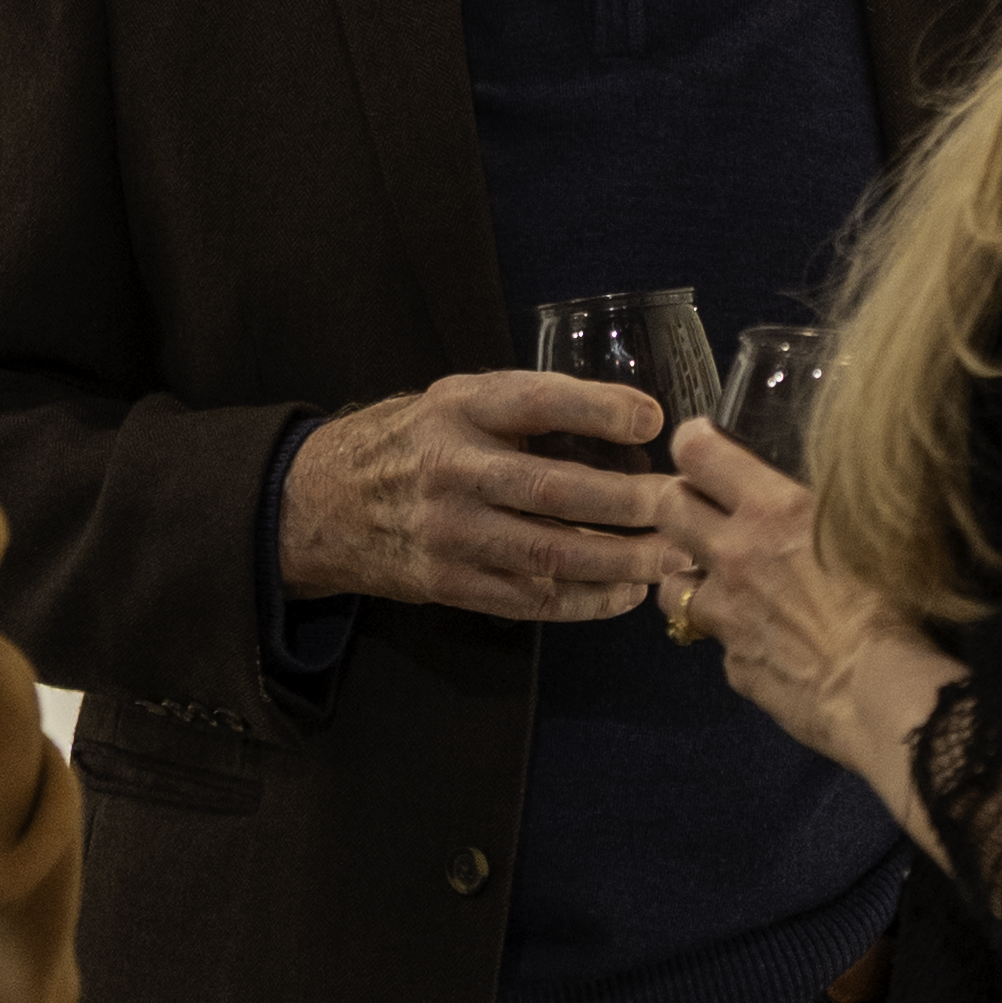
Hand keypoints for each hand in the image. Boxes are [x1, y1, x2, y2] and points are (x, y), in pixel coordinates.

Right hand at [282, 372, 684, 626]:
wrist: (321, 503)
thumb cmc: (409, 443)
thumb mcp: (453, 402)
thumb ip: (523, 409)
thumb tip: (629, 420)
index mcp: (458, 409)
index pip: (535, 401)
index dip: (597, 408)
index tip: (653, 418)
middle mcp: (452, 469)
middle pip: (553, 488)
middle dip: (627, 503)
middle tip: (680, 507)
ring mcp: (448, 533)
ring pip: (547, 553)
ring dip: (618, 561)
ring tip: (669, 559)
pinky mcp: (446, 583)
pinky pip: (526, 598)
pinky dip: (581, 601)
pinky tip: (622, 595)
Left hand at [664, 426, 952, 832]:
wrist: (884, 695)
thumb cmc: (896, 604)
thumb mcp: (870, 530)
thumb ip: (828, 508)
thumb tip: (814, 496)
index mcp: (772, 510)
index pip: (698, 453)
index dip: (694, 444)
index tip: (703, 448)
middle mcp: (735, 555)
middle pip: (668, 509)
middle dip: (676, 504)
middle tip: (701, 512)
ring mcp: (726, 614)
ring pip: (672, 585)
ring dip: (692, 579)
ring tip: (722, 586)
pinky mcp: (732, 664)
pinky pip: (719, 642)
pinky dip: (734, 639)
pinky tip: (767, 643)